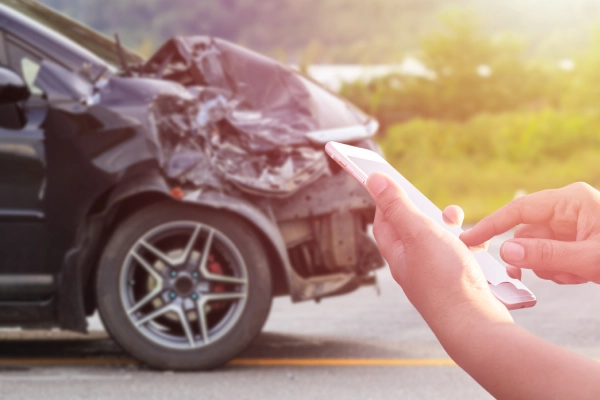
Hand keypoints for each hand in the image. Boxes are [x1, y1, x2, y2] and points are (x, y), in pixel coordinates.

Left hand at [366, 172, 509, 323]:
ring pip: (439, 242)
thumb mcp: (419, 233)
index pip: (383, 222)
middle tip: (439, 207)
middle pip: (412, 230)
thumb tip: (374, 180)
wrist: (475, 324)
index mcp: (397, 253)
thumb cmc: (445, 279)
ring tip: (460, 222)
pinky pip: (458, 256)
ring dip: (449, 227)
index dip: (386, 200)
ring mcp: (435, 275)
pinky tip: (478, 246)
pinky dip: (467, 245)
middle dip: (425, 212)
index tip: (391, 183)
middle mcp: (412, 265)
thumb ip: (398, 206)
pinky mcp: (456, 282)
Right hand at [460, 182, 599, 284]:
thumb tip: (505, 251)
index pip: (518, 210)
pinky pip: (549, 257)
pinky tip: (580, 275)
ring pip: (536, 249)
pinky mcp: (574, 242)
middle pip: (527, 234)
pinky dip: (558, 271)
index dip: (491, 225)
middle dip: (532, 258)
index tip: (468, 240)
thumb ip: (546, 254)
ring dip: (548, 268)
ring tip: (575, 274)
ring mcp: (571, 226)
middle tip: (541, 274)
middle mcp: (567, 209)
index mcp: (570, 200)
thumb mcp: (589, 257)